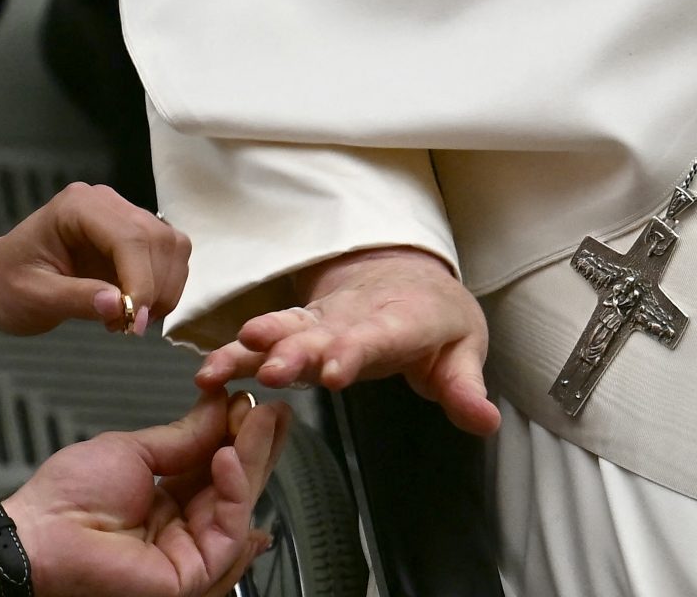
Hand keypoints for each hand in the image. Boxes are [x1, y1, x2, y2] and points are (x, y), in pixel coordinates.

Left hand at [0, 182, 190, 335]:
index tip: (135, 321)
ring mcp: (124, 216)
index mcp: (78, 206)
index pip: (130, 237)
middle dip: (155, 289)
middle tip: (130, 328)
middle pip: (158, 240)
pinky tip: (131, 309)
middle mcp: (107, 203)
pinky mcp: (135, 237)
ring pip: (171, 248)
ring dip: (162, 291)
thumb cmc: (7, 286)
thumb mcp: (34, 298)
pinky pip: (168, 259)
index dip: (141, 280)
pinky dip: (161, 290)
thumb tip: (119, 307)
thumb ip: (76, 299)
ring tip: (127, 320)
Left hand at [0, 393, 287, 596]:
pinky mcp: (192, 573)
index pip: (216, 465)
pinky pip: (226, 530)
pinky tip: (231, 456)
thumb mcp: (134, 451)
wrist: (37, 536)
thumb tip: (220, 407)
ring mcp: (189, 551)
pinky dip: (235, 491)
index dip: (238, 434)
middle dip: (256, 443)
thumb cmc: (66, 501)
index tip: (251, 401)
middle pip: (234, 484)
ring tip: (257, 420)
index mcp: (166, 497)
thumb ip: (184, 436)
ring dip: (252, 459)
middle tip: (271, 407)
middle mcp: (182, 526)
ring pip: (238, 504)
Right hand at [196, 246, 500, 435]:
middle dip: (297, 350)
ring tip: (224, 366)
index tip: (335, 371)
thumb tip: (485, 422)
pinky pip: (266, 338)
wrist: (404, 275)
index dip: (355, 351)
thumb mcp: (464, 350)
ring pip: (287, 331)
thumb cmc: (436, 318)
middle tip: (274, 370)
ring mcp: (323, 320)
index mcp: (401, 320)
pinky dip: (238, 352)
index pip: (378, 337)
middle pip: (324, 332)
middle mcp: (355, 316)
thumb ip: (466, 390)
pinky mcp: (301, 328)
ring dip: (258, 348)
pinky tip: (211, 373)